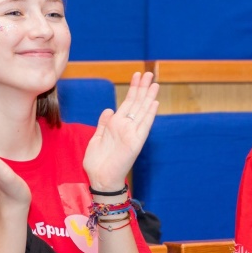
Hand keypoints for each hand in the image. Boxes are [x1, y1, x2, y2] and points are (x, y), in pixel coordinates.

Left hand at [83, 72, 158, 190]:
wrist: (100, 179)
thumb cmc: (97, 162)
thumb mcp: (97, 138)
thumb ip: (103, 124)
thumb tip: (109, 109)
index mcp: (116, 125)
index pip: (127, 103)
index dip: (133, 89)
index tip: (137, 76)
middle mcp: (126, 127)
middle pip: (136, 103)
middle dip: (142, 88)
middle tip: (149, 73)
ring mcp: (132, 134)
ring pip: (142, 111)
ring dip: (148, 96)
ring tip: (154, 82)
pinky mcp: (135, 142)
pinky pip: (144, 125)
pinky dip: (149, 114)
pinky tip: (154, 102)